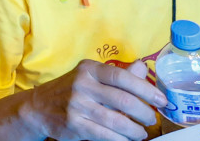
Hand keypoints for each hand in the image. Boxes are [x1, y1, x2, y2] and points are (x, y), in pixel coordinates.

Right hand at [24, 60, 165, 140]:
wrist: (37, 108)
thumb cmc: (70, 91)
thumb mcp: (90, 77)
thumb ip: (118, 74)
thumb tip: (142, 66)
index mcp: (89, 69)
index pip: (122, 76)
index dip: (146, 89)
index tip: (162, 100)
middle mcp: (82, 84)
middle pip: (123, 100)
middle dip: (144, 113)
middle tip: (151, 120)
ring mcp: (77, 105)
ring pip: (117, 121)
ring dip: (135, 130)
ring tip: (141, 133)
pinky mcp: (74, 124)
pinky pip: (105, 135)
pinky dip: (121, 139)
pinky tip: (127, 140)